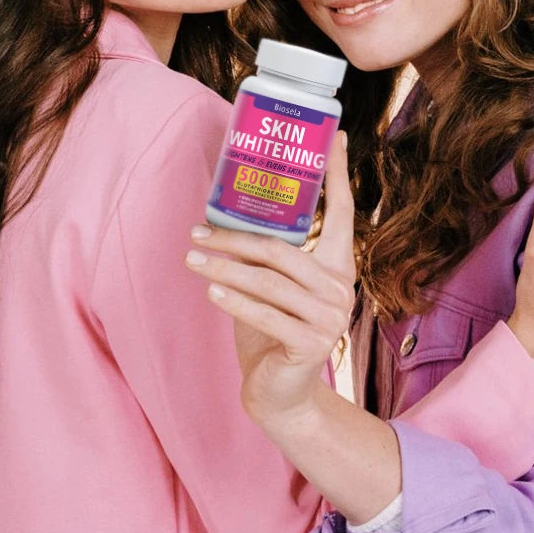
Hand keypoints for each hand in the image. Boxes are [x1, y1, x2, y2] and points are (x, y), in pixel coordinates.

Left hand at [184, 132, 355, 427]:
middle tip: (196, 230)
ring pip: (267, 281)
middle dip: (234, 238)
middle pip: (282, 249)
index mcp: (336, 266)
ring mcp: (329, 317)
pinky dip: (233, 301)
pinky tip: (210, 290)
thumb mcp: (273, 287)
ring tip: (192, 258)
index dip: (337, 173)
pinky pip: (264, 314)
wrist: (283, 395)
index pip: (342, 211)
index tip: (337, 137)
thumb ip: (266, 255)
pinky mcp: (311, 344)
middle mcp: (340, 287)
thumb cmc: (273, 332)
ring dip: (223, 267)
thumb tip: (225, 208)